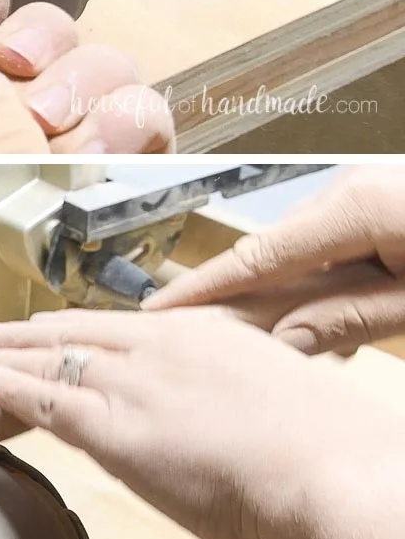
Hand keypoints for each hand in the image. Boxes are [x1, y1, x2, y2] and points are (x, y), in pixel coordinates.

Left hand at [0, 0, 173, 153]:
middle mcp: (22, 108)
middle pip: (64, 31)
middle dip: (45, 37)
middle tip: (16, 74)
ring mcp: (77, 137)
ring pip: (113, 66)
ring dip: (84, 86)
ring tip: (49, 131)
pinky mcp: (125, 169)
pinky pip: (151, 115)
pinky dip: (124, 125)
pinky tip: (86, 153)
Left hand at [0, 309, 403, 538]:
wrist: (329, 473)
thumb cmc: (326, 453)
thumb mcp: (282, 398)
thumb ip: (238, 397)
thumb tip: (225, 415)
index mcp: (205, 336)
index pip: (127, 326)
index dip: (86, 327)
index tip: (64, 326)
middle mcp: (161, 349)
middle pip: (81, 333)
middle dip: (35, 332)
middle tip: (2, 329)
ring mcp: (133, 385)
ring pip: (53, 362)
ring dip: (9, 355)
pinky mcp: (112, 428)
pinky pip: (42, 401)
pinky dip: (5, 388)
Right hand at [146, 167, 404, 354]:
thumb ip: (353, 318)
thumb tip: (283, 339)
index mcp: (356, 206)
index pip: (254, 257)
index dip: (201, 288)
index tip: (160, 308)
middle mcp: (351, 188)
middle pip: (276, 252)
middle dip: (263, 301)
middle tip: (243, 350)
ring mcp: (366, 188)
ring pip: (306, 249)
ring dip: (305, 292)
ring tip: (332, 342)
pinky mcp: (379, 197)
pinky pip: (335, 239)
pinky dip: (333, 273)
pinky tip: (358, 305)